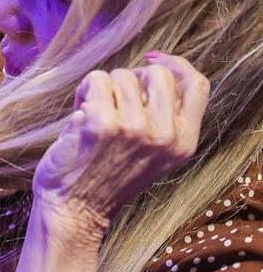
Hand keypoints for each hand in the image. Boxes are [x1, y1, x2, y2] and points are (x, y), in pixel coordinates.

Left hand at [33, 53, 209, 231]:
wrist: (74, 210)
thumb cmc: (106, 176)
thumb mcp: (153, 153)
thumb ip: (163, 118)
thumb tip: (154, 69)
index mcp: (183, 142)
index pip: (197, 86)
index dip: (176, 64)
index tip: (153, 61)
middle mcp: (164, 135)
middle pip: (157, 74)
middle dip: (130, 78)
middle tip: (112, 99)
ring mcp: (133, 128)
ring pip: (120, 75)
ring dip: (100, 88)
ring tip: (92, 114)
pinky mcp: (101, 123)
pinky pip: (94, 80)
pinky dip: (82, 92)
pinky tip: (78, 117)